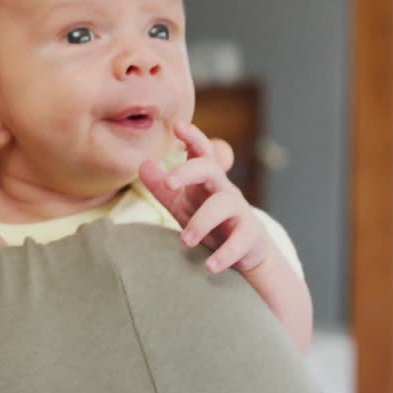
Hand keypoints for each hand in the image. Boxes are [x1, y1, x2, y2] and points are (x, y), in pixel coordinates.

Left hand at [138, 123, 272, 273]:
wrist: (245, 253)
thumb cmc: (209, 223)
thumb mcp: (182, 204)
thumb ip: (162, 186)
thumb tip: (142, 163)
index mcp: (207, 181)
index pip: (201, 153)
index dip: (193, 138)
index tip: (178, 126)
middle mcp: (224, 191)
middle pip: (211, 170)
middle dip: (190, 171)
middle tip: (169, 183)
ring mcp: (240, 213)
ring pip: (224, 205)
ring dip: (201, 222)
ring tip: (184, 240)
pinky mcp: (250, 237)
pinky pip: (239, 242)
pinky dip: (224, 255)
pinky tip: (209, 266)